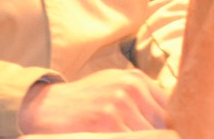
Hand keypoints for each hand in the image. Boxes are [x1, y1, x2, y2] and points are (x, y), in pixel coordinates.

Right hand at [17, 69, 167, 133]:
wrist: (43, 106)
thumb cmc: (82, 101)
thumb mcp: (113, 87)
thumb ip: (141, 99)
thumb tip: (171, 120)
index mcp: (137, 80)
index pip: (170, 110)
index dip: (171, 129)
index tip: (167, 137)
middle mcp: (132, 88)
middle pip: (164, 125)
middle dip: (159, 138)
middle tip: (143, 138)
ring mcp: (120, 104)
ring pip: (149, 135)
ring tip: (124, 137)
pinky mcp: (107, 121)